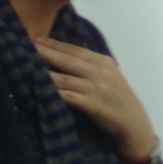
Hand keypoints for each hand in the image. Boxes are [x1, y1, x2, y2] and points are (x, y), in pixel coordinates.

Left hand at [33, 37, 156, 161]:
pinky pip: (71, 97)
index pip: (75, 50)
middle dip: (47, 52)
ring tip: (28, 68)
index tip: (36, 38)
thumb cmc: (118, 100)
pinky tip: (42, 91)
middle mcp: (101, 72)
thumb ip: (91, 67)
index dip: (55, 44)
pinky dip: (56, 93)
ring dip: (46, 73)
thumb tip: (64, 56)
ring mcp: (98, 89)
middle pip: (68, 60)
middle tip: (27, 46)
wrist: (134, 125)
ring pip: (66, 78)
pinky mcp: (95, 106)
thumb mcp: (109, 77)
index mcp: (103, 62)